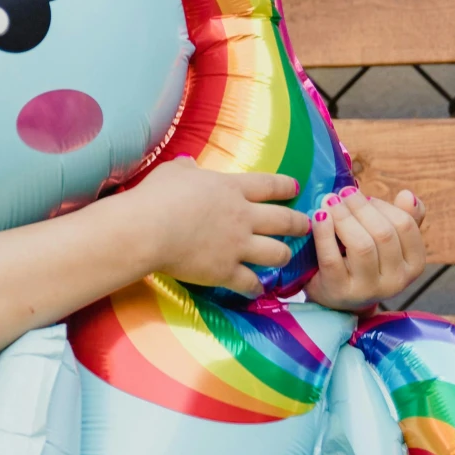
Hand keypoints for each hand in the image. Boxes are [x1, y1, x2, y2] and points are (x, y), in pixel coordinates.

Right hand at [118, 158, 311, 297]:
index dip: (285, 186)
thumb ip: (185, 168)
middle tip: (306, 225)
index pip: (269, 185)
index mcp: (232, 189)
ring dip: (284, 255)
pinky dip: (256, 288)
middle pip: (283, 220)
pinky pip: (249, 282)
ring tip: (285, 258)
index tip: (295, 189)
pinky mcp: (225, 271)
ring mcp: (237, 246)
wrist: (149, 229)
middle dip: (299, 223)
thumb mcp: (173, 172)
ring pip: (276, 253)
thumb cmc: (158, 196)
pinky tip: (258, 290)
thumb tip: (188, 164)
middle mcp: (243, 217)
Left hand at [305, 185, 426, 310]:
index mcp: (414, 264)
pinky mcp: (340, 291)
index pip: (405, 226)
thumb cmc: (363, 262)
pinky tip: (319, 216)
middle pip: (384, 234)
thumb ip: (401, 218)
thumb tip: (406, 195)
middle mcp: (397, 280)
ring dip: (344, 217)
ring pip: (362, 246)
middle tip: (343, 193)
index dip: (383, 206)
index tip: (364, 197)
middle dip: (361, 208)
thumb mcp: (387, 242)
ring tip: (329, 201)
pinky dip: (324, 233)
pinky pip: (332, 258)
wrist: (337, 298)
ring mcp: (368, 289)